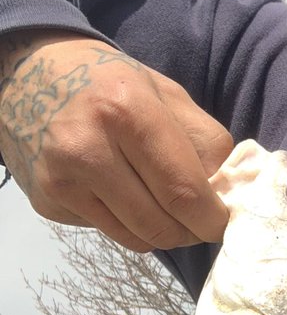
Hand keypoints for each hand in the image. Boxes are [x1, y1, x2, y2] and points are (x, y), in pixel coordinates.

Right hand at [0, 31, 232, 250]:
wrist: (29, 75)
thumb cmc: (111, 83)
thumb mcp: (166, 93)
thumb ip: (205, 142)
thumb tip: (229, 194)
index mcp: (126, 111)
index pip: (182, 189)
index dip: (212, 217)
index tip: (224, 222)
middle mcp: (86, 148)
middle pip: (161, 224)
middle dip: (191, 231)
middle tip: (201, 221)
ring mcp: (61, 181)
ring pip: (137, 239)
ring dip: (163, 232)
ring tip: (167, 207)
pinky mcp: (47, 203)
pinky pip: (109, 232)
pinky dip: (129, 223)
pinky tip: (122, 192)